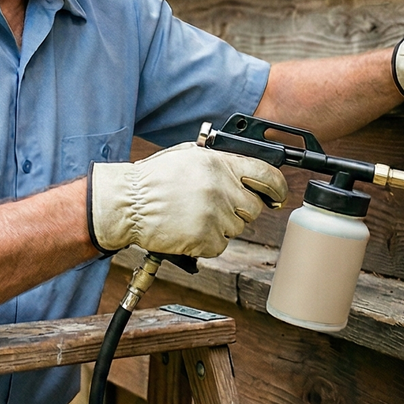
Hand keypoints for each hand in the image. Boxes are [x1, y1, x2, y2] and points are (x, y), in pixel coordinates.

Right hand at [89, 143, 289, 257]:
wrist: (125, 204)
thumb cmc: (152, 180)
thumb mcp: (188, 157)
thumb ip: (220, 163)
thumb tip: (248, 171)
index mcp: (219, 164)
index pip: (266, 175)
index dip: (278, 188)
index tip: (278, 196)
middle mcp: (220, 188)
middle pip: (253, 208)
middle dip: (239, 210)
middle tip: (215, 208)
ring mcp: (214, 215)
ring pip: (236, 229)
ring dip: (220, 227)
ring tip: (193, 216)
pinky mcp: (204, 239)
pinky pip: (220, 246)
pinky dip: (206, 243)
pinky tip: (187, 230)